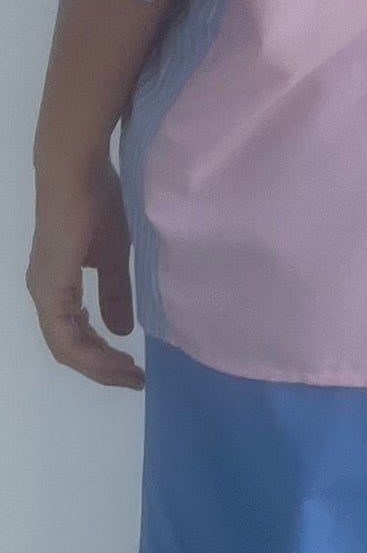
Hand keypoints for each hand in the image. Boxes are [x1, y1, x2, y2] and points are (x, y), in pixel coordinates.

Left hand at [26, 155, 144, 388]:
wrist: (79, 172)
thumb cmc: (97, 204)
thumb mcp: (114, 258)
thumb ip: (115, 294)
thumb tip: (122, 331)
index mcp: (56, 287)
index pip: (74, 337)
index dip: (103, 358)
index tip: (134, 369)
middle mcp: (44, 294)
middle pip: (70, 350)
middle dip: (104, 370)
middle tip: (136, 380)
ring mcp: (44, 292)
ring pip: (67, 349)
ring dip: (100, 366)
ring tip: (131, 374)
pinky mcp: (50, 287)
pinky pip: (66, 337)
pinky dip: (91, 353)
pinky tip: (116, 356)